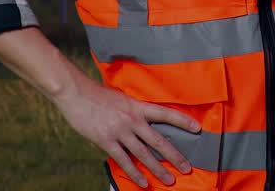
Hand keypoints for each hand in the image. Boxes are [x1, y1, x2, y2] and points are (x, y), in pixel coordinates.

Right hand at [52, 74, 200, 187]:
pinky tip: (143, 182)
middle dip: (174, 156)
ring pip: (144, 154)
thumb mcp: (122, 98)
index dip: (183, 121)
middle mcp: (132, 120)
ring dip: (158, 169)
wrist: (76, 93)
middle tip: (187, 168)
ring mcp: (120, 131)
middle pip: (158, 141)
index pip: (166, 113)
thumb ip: (133, 111)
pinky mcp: (106, 141)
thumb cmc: (98, 94)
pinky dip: (134, 173)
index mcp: (138, 106)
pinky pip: (124, 161)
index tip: (197, 128)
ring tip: (169, 180)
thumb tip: (143, 124)